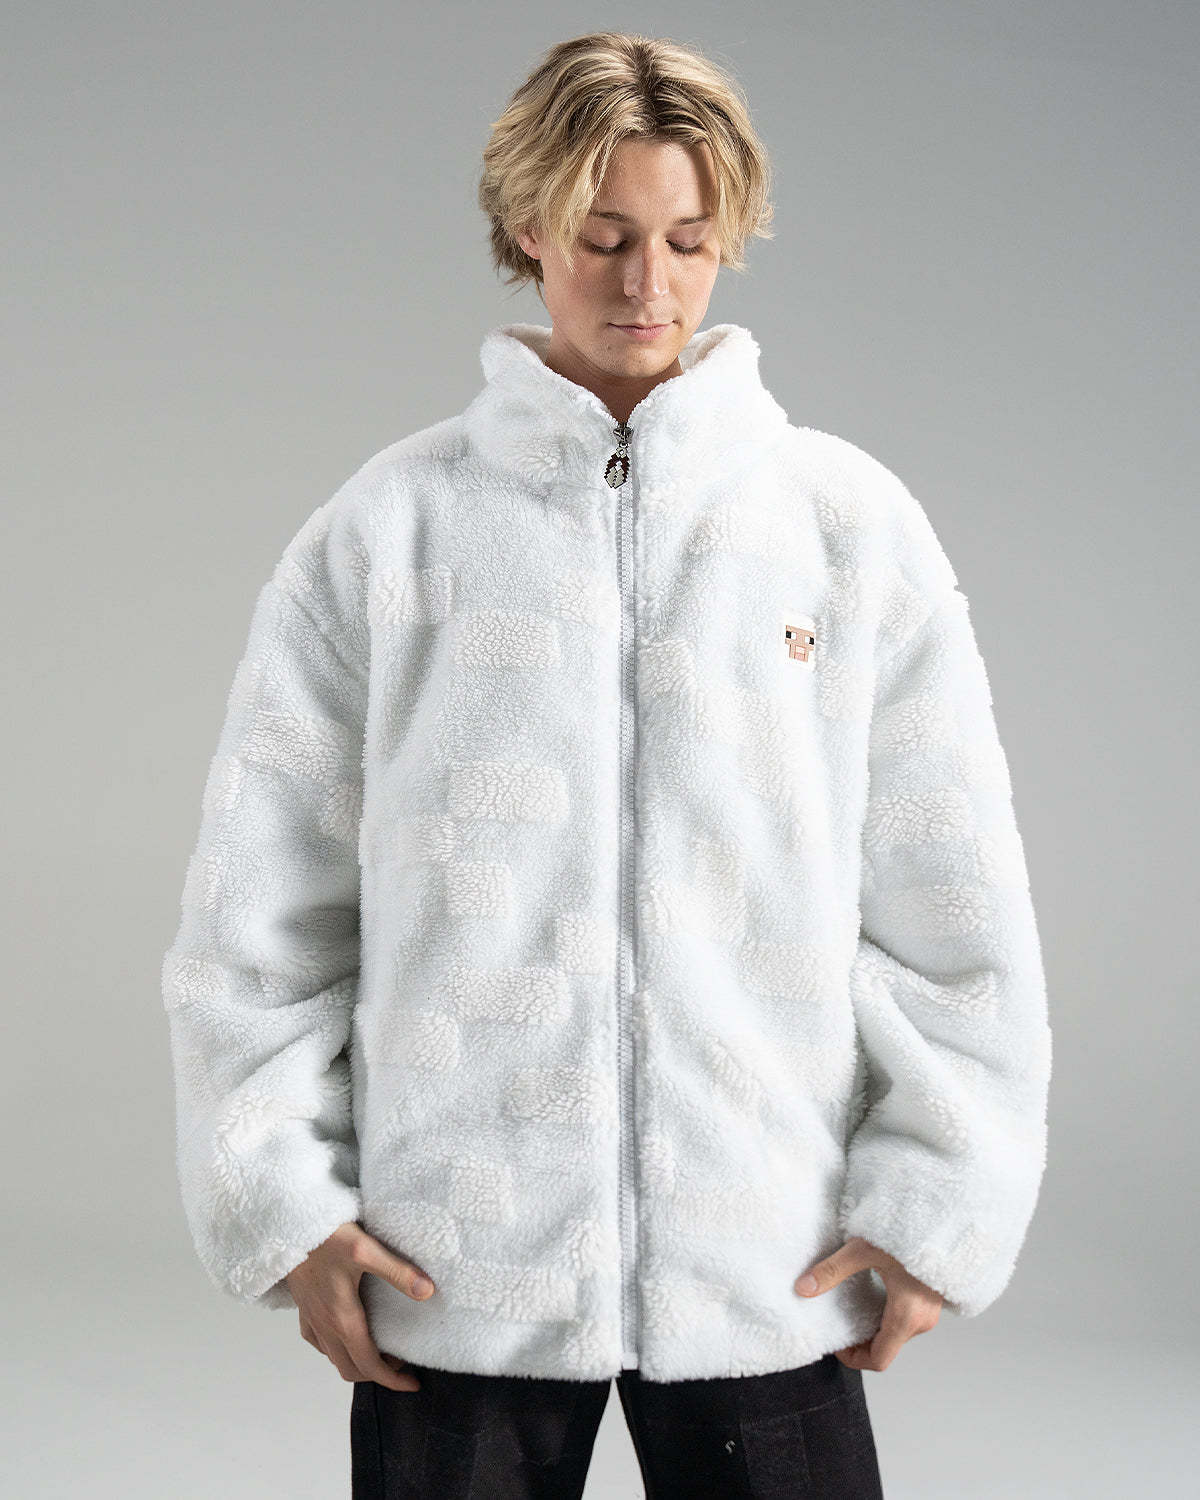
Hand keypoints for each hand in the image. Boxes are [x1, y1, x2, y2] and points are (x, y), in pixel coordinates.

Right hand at [283, 1220, 435, 1390]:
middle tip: (402, 1364)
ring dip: (358, 1364)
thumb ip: (398, 1272)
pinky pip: (320, 1344)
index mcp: (343, 1319)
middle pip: (351, 1369)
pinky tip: (349, 1335)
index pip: (369, 1365)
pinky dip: (337, 1350)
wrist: (289, 1228)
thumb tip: (428, 1292)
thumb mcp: (367, 1250)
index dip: (393, 1380)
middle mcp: (325, 1327)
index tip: (413, 1384)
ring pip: (335, 1359)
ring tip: (382, 1351)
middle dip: (378, 1375)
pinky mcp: (304, 1310)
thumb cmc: (327, 1238)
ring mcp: (312, 1320)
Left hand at [794, 1235, 943, 1370]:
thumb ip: (832, 1270)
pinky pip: (904, 1321)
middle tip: (839, 1324)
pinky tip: (871, 1296)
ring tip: (852, 1308)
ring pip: (895, 1335)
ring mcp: (928, 1312)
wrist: (940, 1219)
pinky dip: (885, 1317)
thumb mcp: (863, 1249)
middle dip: (860, 1342)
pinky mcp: (930, 1301)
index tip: (836, 1344)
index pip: (879, 1360)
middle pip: (886, 1348)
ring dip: (873, 1328)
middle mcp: (921, 1321)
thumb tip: (803, 1288)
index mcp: (906, 1316)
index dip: (853, 1358)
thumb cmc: (908, 1232)